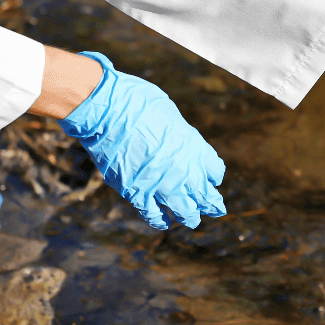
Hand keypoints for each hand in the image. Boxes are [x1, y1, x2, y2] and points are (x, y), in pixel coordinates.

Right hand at [57, 52, 225, 228]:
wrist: (108, 110)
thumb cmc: (138, 102)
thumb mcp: (171, 115)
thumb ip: (180, 136)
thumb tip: (179, 144)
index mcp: (195, 148)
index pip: (215, 171)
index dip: (213, 176)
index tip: (212, 179)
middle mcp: (184, 171)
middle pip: (205, 197)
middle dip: (211, 205)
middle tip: (216, 210)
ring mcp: (161, 185)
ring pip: (184, 212)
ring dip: (190, 217)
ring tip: (192, 221)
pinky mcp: (136, 193)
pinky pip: (153, 214)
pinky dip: (160, 220)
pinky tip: (164, 222)